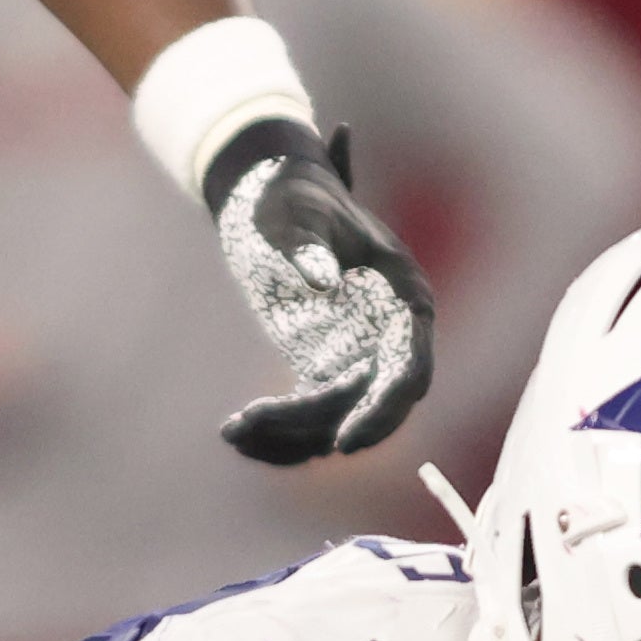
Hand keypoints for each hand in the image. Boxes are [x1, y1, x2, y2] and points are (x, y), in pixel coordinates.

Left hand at [208, 123, 436, 463]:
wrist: (271, 198)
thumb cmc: (290, 198)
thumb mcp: (296, 215)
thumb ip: (308, 246)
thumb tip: (323, 281)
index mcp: (403, 296)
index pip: (409, 371)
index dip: (383, 411)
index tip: (342, 442)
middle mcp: (388, 336)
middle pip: (368, 406)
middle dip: (315, 426)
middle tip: (252, 419)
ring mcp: (357, 357)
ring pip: (334, 422)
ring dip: (287, 438)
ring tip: (232, 431)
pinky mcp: (323, 369)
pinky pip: (308, 419)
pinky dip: (276, 435)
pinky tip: (232, 433)